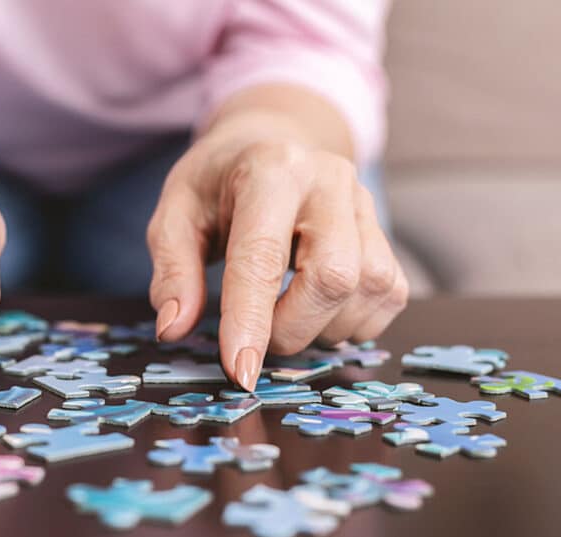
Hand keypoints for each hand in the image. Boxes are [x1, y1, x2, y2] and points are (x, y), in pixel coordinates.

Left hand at [147, 112, 407, 390]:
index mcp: (270, 171)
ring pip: (369, 289)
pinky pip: (389, 294)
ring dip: (324, 328)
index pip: (263, 256)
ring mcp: (365, 204)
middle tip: (257, 336)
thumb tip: (174, 329)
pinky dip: (353, 322)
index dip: (251, 321)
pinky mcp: (385, 231)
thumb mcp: (174, 213)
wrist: (269, 141)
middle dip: (291, 328)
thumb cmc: (217, 183)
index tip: (240, 372)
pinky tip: (318, 312)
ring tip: (285, 317)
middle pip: (333, 276)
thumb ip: (172, 270)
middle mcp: (329, 181)